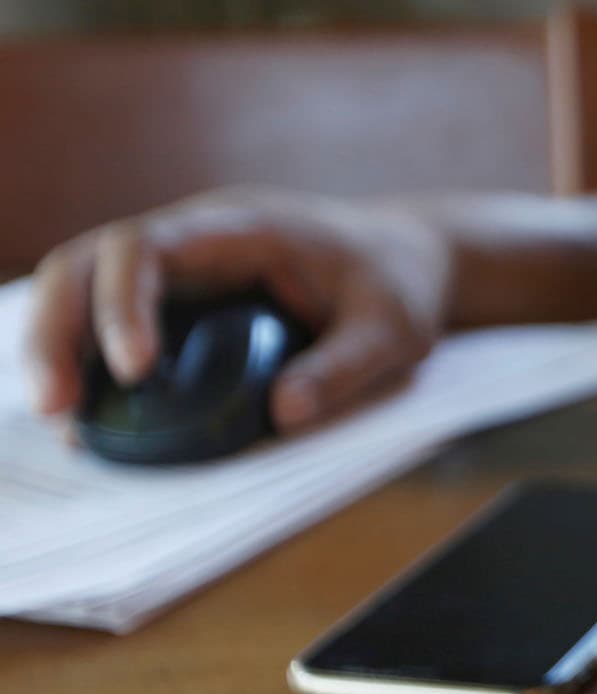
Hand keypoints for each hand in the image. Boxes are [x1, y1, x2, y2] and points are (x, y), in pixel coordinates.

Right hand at [25, 187, 451, 430]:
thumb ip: (345, 367)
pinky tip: (90, 424)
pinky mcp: (179, 307)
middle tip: (56, 408)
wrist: (403, 257)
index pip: (148, 246)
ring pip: (83, 293)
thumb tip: (283, 416)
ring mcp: (178, 273)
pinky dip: (91, 368)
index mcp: (239, 228)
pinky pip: (113, 326)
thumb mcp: (394, 330)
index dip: (124, 302)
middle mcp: (191, 241)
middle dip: (58, 331)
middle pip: (86, 265)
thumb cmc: (396, 283)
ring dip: (59, 351)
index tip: (134, 369)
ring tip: (64, 424)